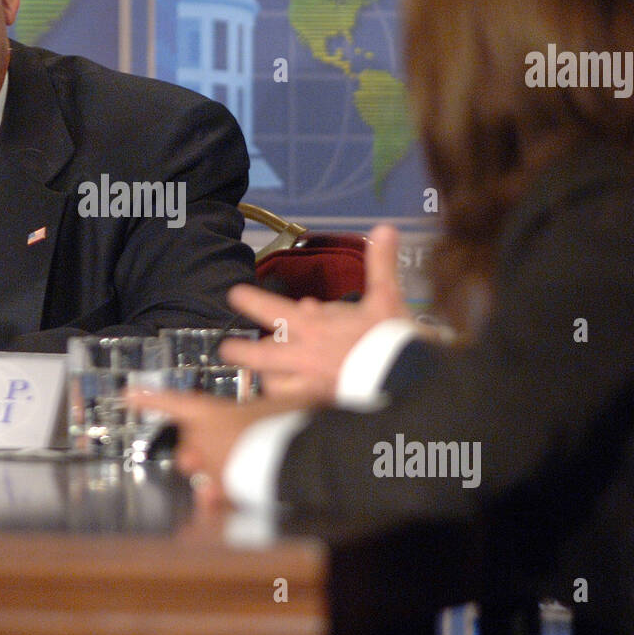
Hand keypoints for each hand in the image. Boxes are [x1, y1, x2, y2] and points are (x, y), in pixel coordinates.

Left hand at [125, 390, 301, 508]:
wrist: (300, 458)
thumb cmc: (291, 424)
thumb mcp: (282, 401)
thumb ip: (271, 404)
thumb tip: (289, 395)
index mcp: (212, 414)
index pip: (173, 403)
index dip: (150, 398)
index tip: (128, 394)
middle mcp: (203, 442)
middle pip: (185, 445)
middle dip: (196, 448)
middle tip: (217, 445)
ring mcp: (211, 471)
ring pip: (199, 473)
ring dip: (210, 472)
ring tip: (235, 468)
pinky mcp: (223, 495)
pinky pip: (212, 497)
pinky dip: (220, 498)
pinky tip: (230, 497)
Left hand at [219, 224, 410, 401]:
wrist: (405, 383)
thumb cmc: (392, 339)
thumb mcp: (387, 298)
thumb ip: (381, 264)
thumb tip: (386, 228)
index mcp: (313, 327)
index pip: (272, 309)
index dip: (250, 300)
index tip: (234, 295)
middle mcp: (303, 356)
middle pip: (261, 355)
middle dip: (241, 351)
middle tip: (227, 349)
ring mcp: (309, 384)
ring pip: (274, 383)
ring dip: (268, 376)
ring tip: (266, 376)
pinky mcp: (319, 406)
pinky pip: (293, 406)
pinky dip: (289, 401)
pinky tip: (291, 400)